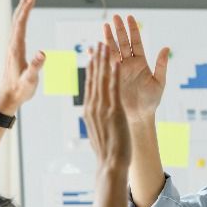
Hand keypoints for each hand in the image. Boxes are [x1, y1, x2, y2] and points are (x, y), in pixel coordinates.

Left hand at [0, 0, 45, 112]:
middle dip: (24, 3)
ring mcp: (13, 47)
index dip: (27, 9)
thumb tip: (43, 53)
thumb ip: (35, 66)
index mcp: (16, 48)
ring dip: (22, 9)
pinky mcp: (14, 50)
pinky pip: (18, 29)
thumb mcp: (30, 80)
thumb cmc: (20, 90)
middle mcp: (13, 45)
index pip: (21, 24)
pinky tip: (25, 18)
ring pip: (17, 23)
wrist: (8, 97)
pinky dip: (22, 19)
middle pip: (17, 19)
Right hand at [84, 44, 131, 171]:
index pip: (89, 85)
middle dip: (96, 59)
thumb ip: (96, 120)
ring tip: (105, 44)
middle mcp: (93, 106)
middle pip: (94, 78)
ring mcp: (103, 108)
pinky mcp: (114, 111)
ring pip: (103, 79)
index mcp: (89, 111)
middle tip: (97, 43)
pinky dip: (115, 73)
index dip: (91, 69)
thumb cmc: (106, 152)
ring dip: (104, 60)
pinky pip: (115, 88)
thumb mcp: (98, 132)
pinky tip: (116, 61)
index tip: (91, 56)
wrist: (110, 164)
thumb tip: (94, 117)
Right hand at [104, 14, 169, 123]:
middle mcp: (129, 64)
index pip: (136, 42)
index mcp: (141, 63)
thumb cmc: (151, 101)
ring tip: (105, 26)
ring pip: (113, 51)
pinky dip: (98, 57)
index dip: (133, 30)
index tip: (130, 18)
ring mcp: (119, 70)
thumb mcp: (159, 82)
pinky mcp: (112, 78)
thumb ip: (161, 65)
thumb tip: (166, 48)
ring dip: (108, 39)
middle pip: (123, 43)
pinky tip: (93, 49)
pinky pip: (104, 65)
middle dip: (119, 30)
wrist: (139, 115)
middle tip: (115, 17)